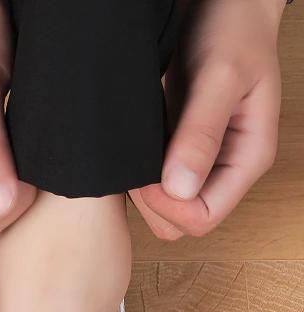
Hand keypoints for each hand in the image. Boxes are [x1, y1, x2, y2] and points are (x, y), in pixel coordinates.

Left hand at [131, 0, 285, 239]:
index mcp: (247, 159)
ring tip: (131, 154)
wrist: (221, 4)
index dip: (171, 207)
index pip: (204, 218)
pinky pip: (153, 185)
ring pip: (165, 208)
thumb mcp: (219, 77)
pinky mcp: (177, 153)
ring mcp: (200, 164)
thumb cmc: (231, 29)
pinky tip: (130, 150)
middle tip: (132, 165)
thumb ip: (200, 134)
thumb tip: (179, 188)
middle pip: (182, 222)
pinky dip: (137, 176)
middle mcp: (224, 169)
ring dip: (142, 192)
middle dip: (154, 203)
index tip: (146, 175)